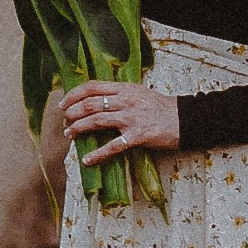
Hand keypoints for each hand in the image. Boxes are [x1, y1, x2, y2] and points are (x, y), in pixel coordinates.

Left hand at [62, 79, 180, 164]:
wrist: (184, 119)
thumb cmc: (160, 107)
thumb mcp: (139, 93)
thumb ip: (120, 95)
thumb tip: (96, 101)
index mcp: (125, 88)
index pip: (93, 87)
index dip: (74, 94)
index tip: (63, 104)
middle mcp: (126, 100)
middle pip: (91, 104)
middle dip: (72, 113)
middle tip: (64, 121)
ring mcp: (131, 118)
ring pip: (97, 121)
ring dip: (78, 128)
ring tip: (69, 134)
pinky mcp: (138, 136)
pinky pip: (113, 146)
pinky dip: (98, 154)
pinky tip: (87, 160)